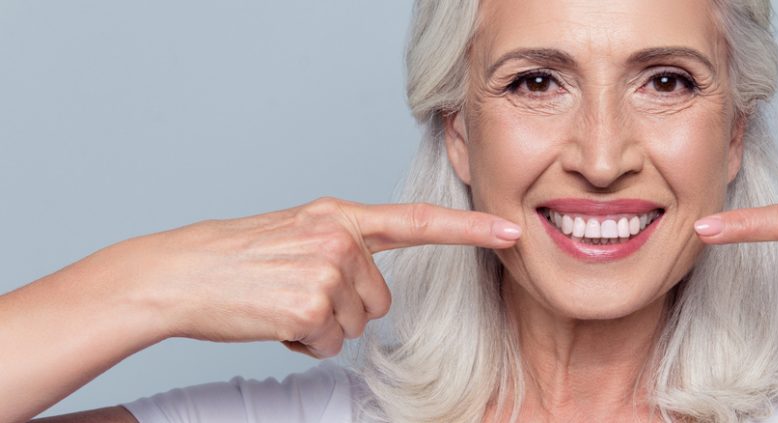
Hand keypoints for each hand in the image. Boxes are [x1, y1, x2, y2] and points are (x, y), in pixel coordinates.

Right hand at [105, 197, 520, 357]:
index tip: (510, 231)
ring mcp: (327, 271)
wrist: (180, 273)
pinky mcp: (311, 306)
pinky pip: (330, 344)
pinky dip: (304, 343)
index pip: (417, 221)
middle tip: (294, 292)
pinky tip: (274, 319)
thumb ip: (344, 244)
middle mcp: (340, 237)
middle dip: (344, 307)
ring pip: (357, 324)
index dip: (469, 230)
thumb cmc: (238, 258)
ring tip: (280, 302)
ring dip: (322, 326)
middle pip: (380, 298)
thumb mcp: (297, 232)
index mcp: (339, 215)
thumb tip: (374, 284)